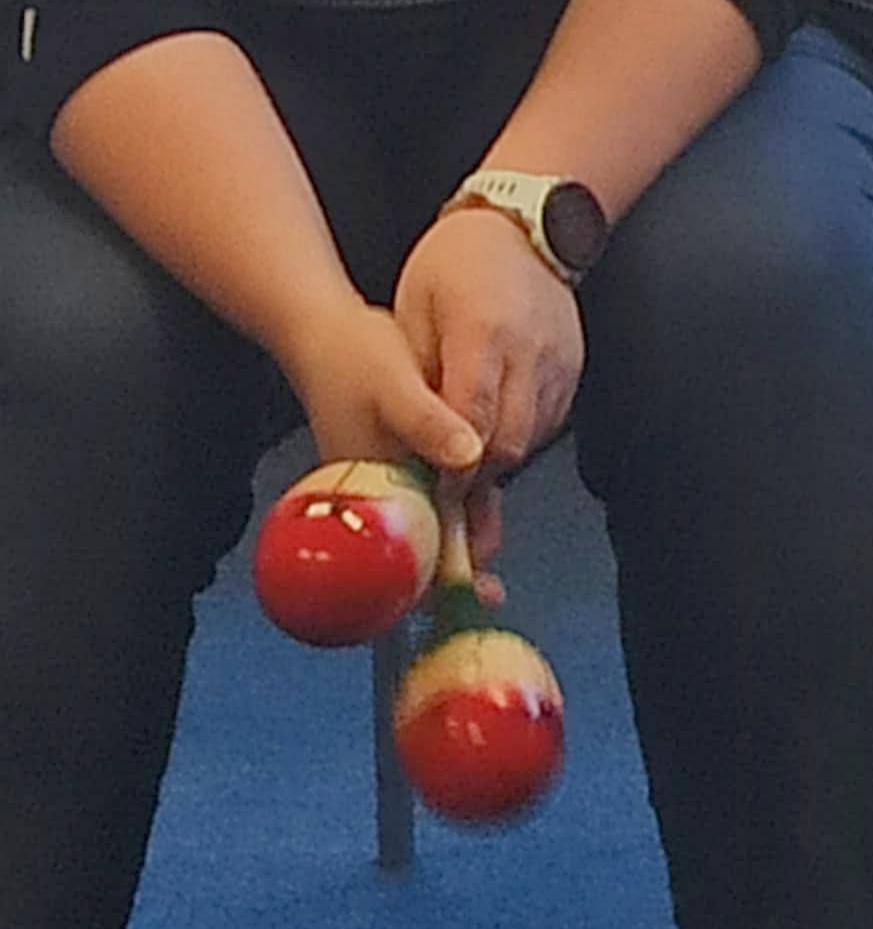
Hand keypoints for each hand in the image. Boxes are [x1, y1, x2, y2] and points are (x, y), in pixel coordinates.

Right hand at [275, 297, 492, 578]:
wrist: (324, 335)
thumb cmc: (353, 358)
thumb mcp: (395, 383)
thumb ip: (427, 421)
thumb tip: (469, 456)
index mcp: (374, 482)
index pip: (402, 545)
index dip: (438, 576)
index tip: (474, 591)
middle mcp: (378, 490)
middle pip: (414, 547)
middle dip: (452, 572)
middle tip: (492, 594)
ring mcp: (387, 480)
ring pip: (425, 525)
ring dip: (456, 545)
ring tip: (489, 578)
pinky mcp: (399, 463)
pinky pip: (429, 497)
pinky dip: (454, 510)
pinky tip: (479, 517)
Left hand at [395, 205, 582, 567]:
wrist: (519, 223)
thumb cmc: (454, 263)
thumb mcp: (414, 312)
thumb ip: (420, 379)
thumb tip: (417, 442)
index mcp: (484, 334)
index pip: (472, 421)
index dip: (451, 466)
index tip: (431, 490)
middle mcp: (531, 350)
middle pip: (508, 442)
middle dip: (475, 476)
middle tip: (443, 491)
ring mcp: (560, 358)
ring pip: (532, 438)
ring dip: (497, 459)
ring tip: (464, 464)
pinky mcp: (575, 363)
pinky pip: (548, 419)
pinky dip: (519, 435)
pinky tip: (493, 430)